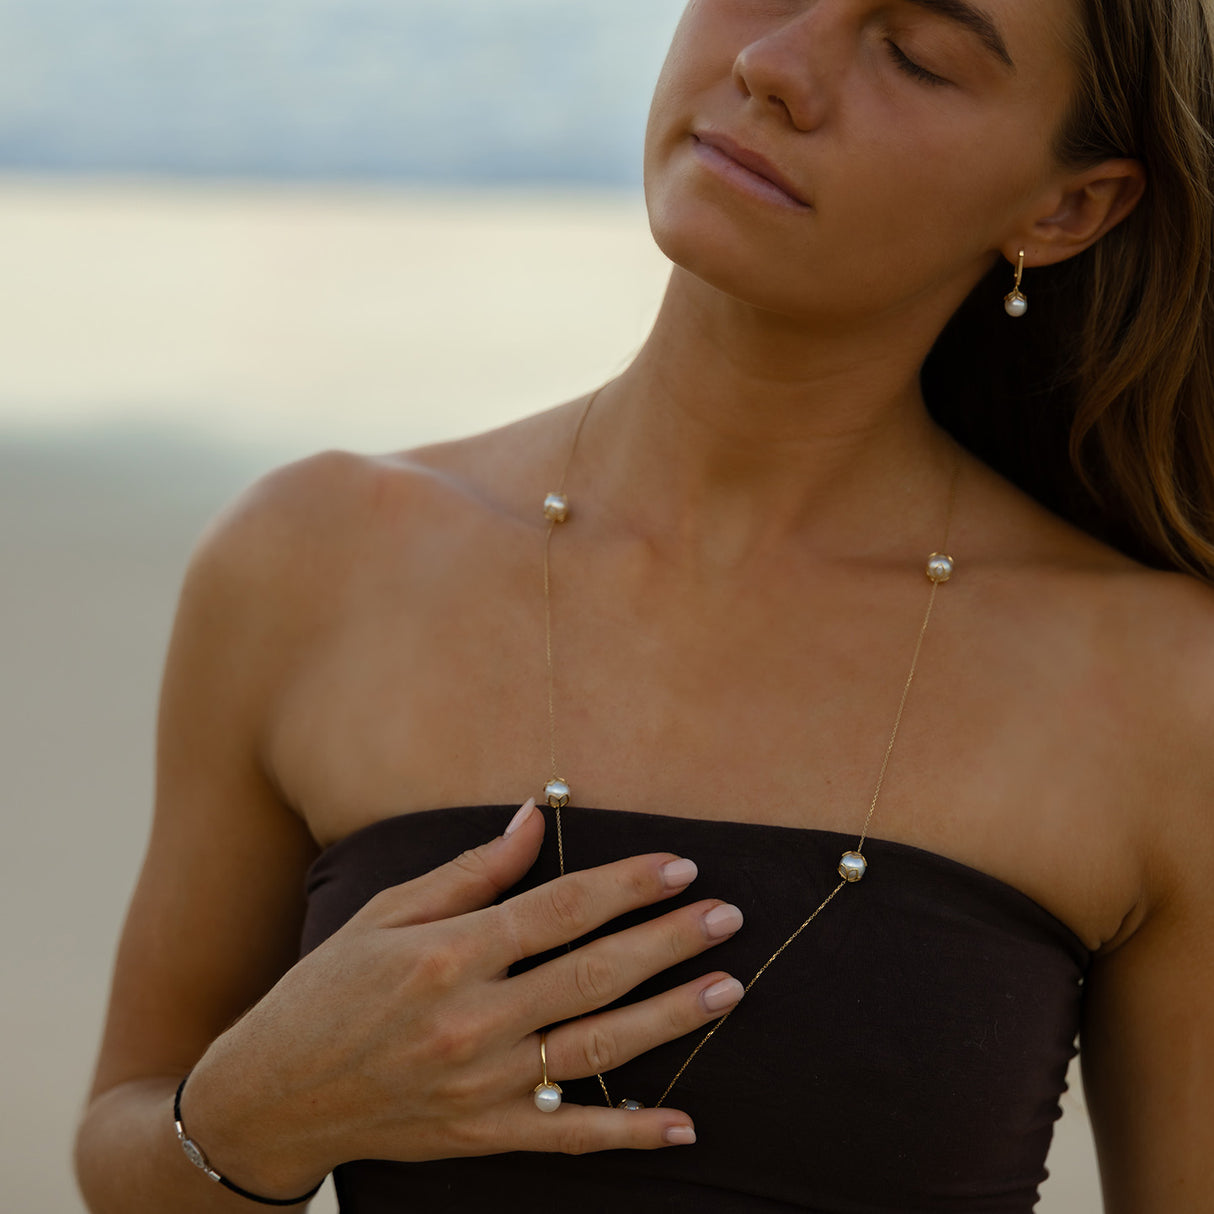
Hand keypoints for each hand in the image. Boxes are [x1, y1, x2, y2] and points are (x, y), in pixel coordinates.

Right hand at [182, 798, 744, 1195]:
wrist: (272, 1096)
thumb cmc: (327, 989)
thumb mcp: (384, 913)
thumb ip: (468, 872)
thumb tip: (532, 820)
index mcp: (449, 953)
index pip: (561, 908)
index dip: (627, 884)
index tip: (679, 865)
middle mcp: (472, 1019)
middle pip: (593, 972)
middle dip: (668, 941)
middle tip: (727, 916)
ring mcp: (481, 1084)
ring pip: (596, 1048)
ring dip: (669, 1019)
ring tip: (727, 988)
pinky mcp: (482, 1134)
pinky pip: (567, 1134)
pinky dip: (627, 1132)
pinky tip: (683, 1123)